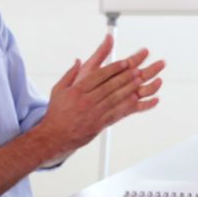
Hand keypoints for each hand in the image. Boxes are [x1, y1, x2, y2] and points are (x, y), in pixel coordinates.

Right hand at [38, 34, 164, 152]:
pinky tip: (138, 99)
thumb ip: (70, 74)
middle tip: (138, 69)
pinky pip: (117, 113)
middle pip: (110, 86)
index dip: (113, 69)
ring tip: (141, 80)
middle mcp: (87, 101)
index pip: (98, 77)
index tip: (124, 62)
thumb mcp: (58, 90)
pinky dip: (129, 105)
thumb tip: (79, 61)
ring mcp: (94, 113)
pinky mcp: (100, 124)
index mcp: (77, 91)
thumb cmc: (58, 112)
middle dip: (125, 77)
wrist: (56, 136)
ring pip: (116, 99)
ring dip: (130, 89)